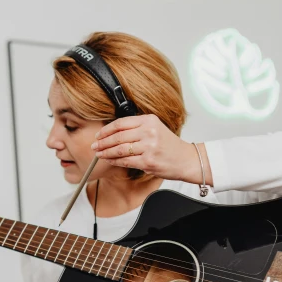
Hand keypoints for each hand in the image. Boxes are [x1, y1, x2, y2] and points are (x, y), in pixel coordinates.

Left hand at [92, 115, 212, 185]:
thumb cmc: (169, 146)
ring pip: (119, 149)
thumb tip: (111, 134)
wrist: (186, 159)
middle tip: (94, 146)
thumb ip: (136, 128)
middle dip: (102, 142)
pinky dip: (114, 161)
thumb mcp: (154, 129)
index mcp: (149, 120)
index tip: (98, 135)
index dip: (106, 130)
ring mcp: (149, 147)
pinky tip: (109, 160)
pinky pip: (125, 161)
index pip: (120, 123)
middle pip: (117, 136)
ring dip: (106, 152)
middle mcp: (149, 131)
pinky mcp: (148, 161)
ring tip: (99, 154)